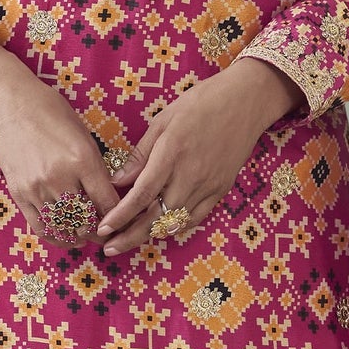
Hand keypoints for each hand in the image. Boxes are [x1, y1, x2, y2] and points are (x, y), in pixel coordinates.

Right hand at [0, 32, 121, 241]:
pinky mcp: (19, 194)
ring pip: (64, 227)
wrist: (8, 105)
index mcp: (82, 159)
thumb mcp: (83, 134)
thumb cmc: (49, 112)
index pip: (107, 203)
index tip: (122, 222)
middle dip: (100, 231)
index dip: (118, 218)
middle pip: (87, 220)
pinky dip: (56, 236)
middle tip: (107, 233)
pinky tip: (65, 237)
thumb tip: (107, 195)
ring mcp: (37, 188)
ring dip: (79, 236)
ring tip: (87, 237)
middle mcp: (60, 178)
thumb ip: (96, 166)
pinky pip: (40, 226)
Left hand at [96, 57, 302, 258]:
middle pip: (155, 217)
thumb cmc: (201, 103)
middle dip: (129, 236)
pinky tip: (160, 229)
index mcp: (171, 154)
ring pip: (174, 222)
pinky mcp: (220, 190)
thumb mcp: (163, 120)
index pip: (141, 195)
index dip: (120, 216)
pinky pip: (195, 218)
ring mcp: (207, 186)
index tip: (103, 227)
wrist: (246, 102)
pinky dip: (175, 227)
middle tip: (109, 247)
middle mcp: (189, 175)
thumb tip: (117, 180)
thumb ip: (140, 154)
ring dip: (150, 234)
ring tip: (128, 240)